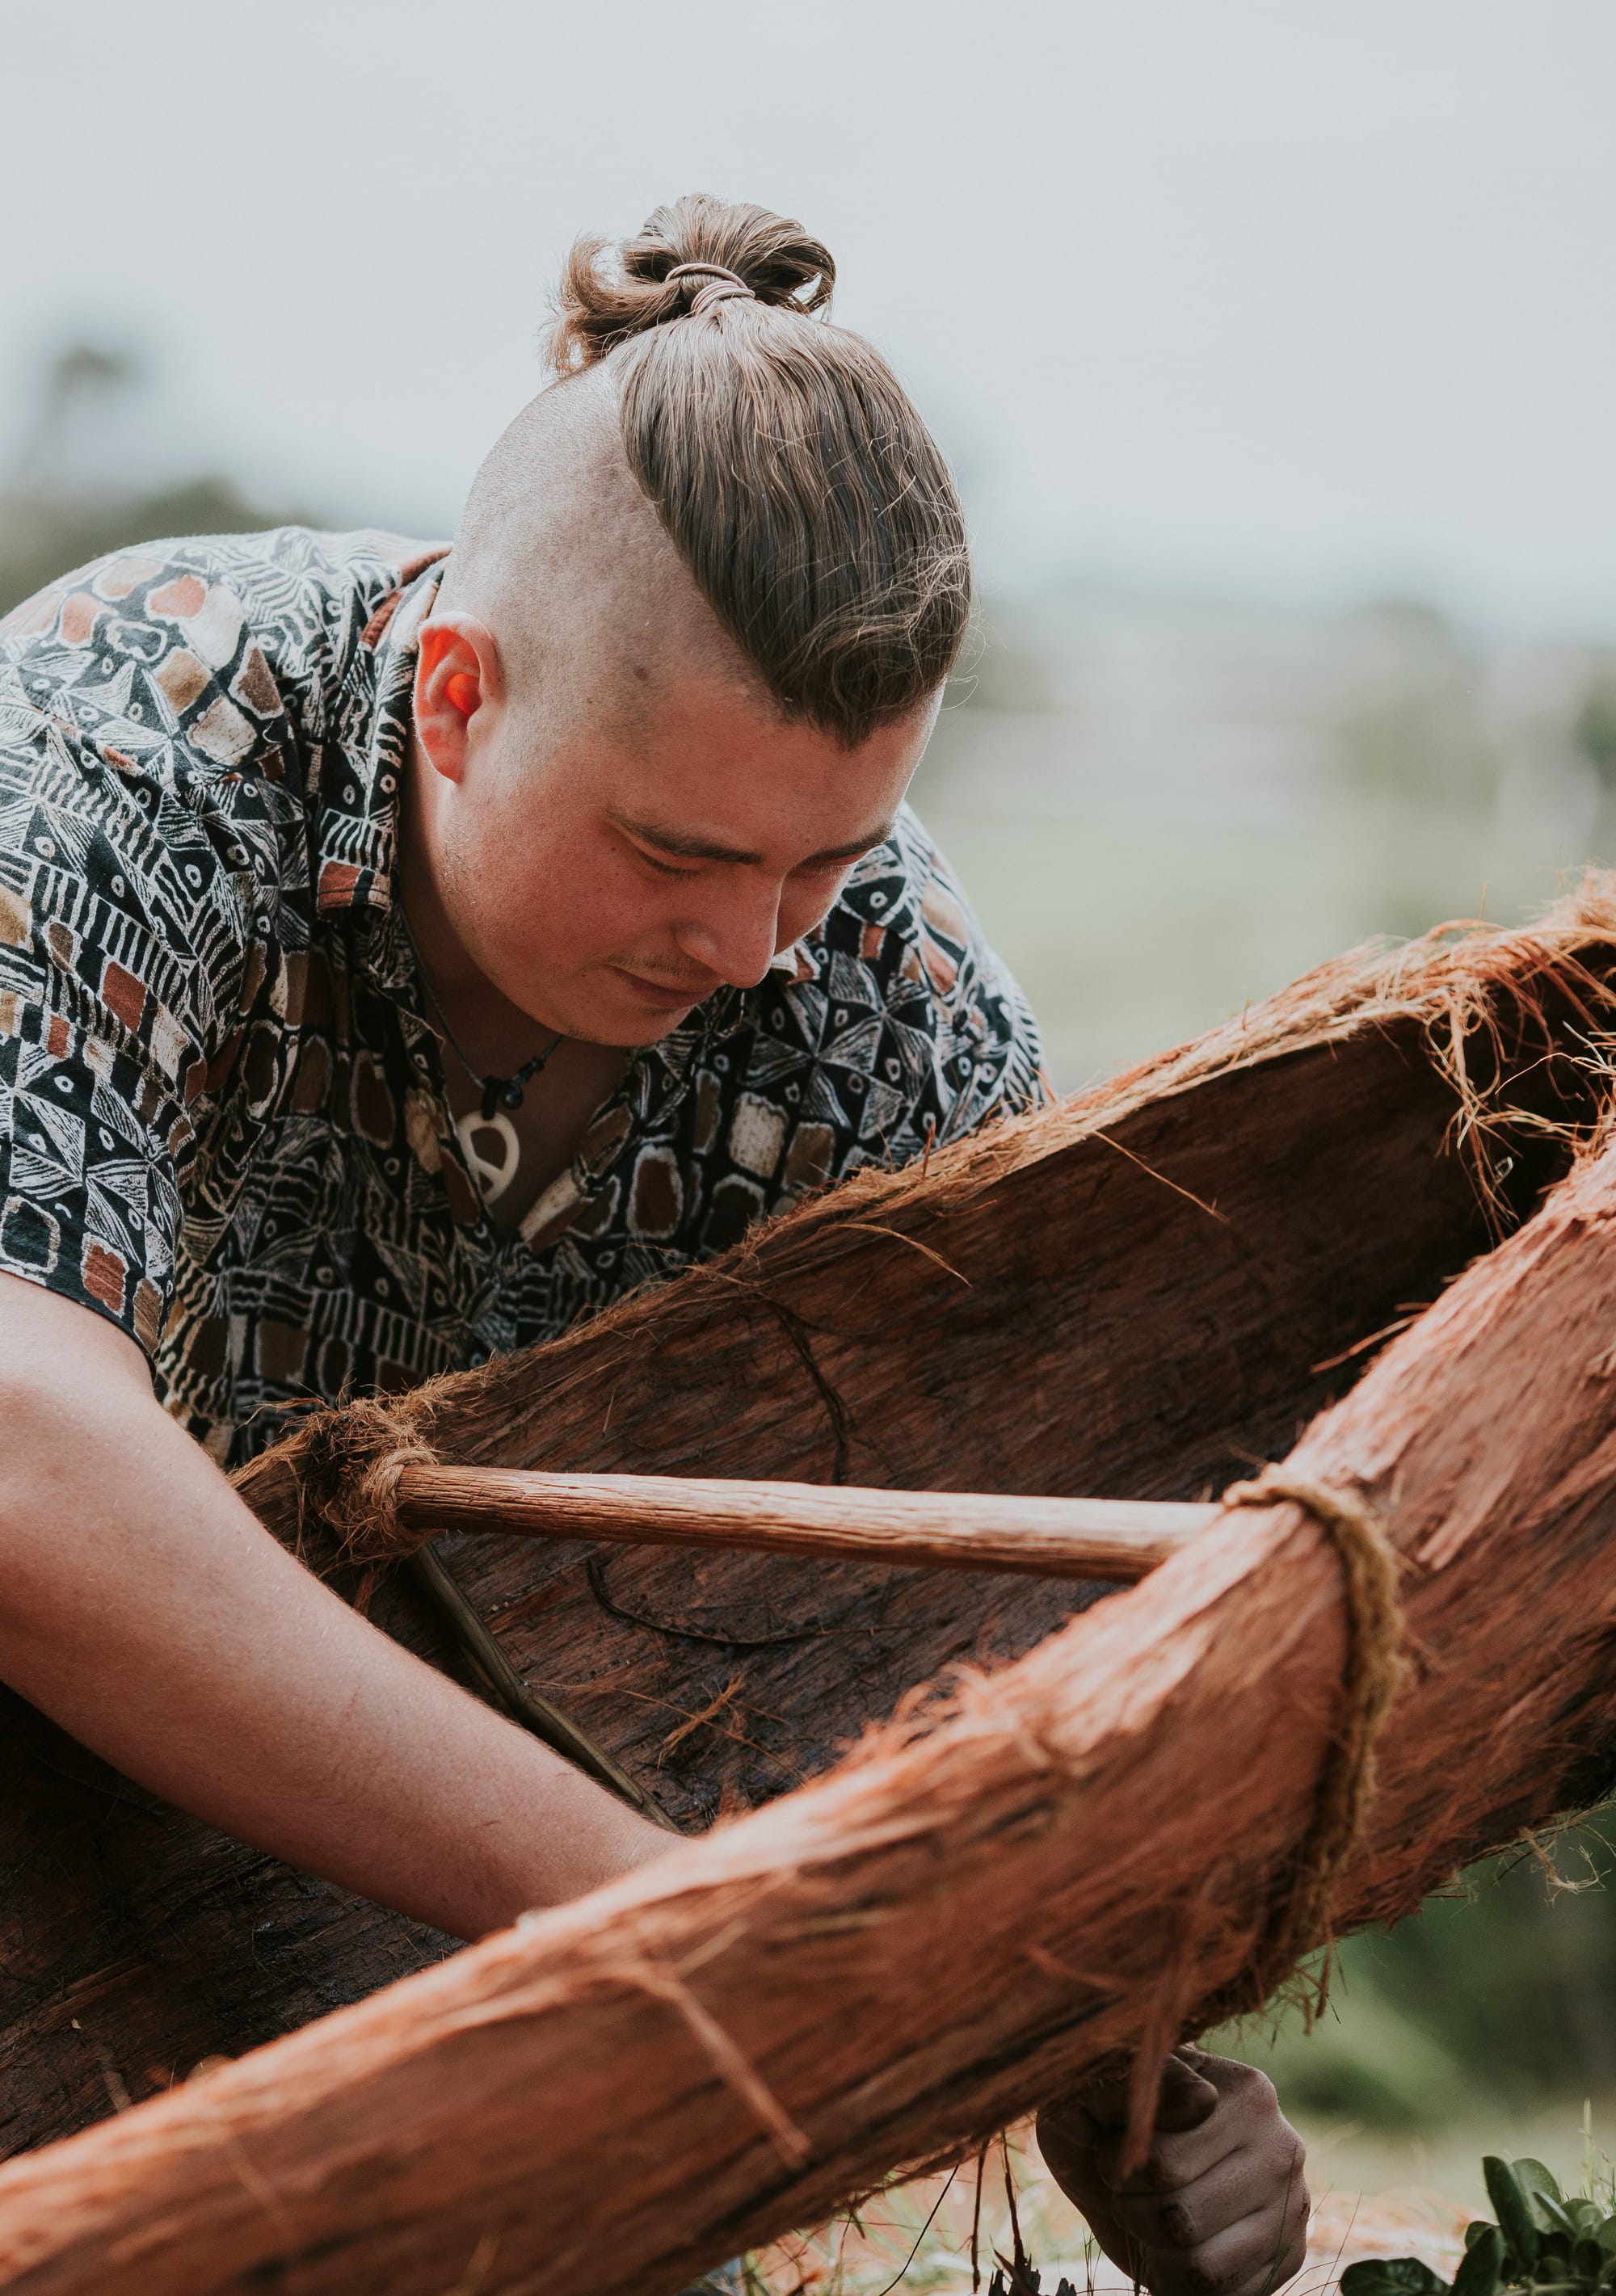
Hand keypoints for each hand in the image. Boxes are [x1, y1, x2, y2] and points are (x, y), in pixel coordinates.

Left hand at [1037, 2046, 1308, 2295]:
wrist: (1140, 2149)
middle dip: (1132, 2214)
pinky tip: (1170, 2252)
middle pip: (1180, 2220)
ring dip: (1155, 2255)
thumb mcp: (1116, 2081)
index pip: (1162, 2166)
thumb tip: (1204, 2101)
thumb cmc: (1118, 2112)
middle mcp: (1281, 2148)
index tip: (1106, 2151)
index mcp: (1247, 2094)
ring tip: (1145, 2222)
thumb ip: (1155, 2081)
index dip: (1117, 2170)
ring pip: (1203, 2268)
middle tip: (1124, 2192)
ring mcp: (1292, 2206)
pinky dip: (1182, 2284)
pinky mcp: (1289, 2256)